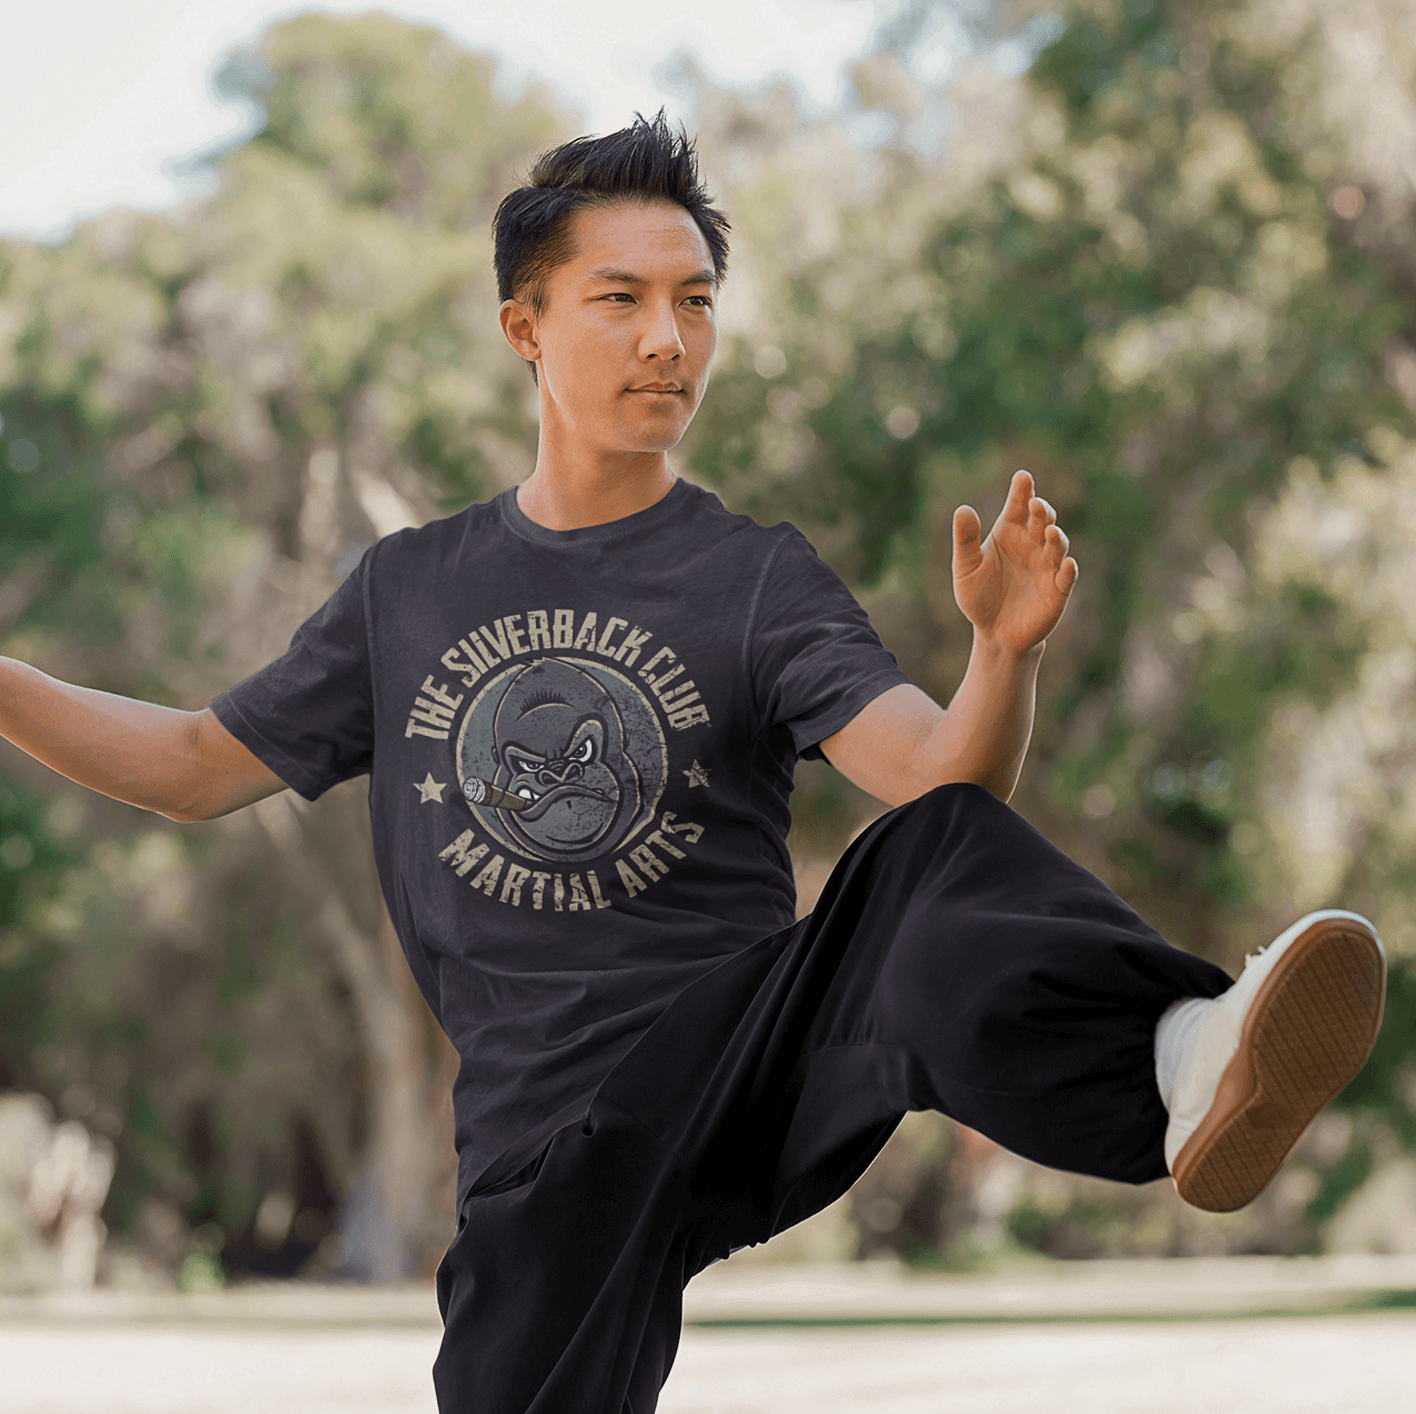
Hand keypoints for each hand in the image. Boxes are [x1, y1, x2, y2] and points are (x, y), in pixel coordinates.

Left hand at [952, 469, 1078, 655]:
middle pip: (1042, 520)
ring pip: (1057, 545)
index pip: (1017, 506)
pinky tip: (1066, 564)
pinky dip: (1068, 569)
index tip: (1022, 477)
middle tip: (1035, 505)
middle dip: (1042, 511)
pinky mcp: (1057, 590)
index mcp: (1009, 533)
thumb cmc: (979, 596)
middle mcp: (1032, 544)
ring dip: (1056, 537)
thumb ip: (966, 540)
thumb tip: (962, 509)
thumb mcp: (966, 568)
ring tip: (1050, 532)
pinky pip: (1066, 577)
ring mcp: (1047, 566)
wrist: (994, 633)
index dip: (1022, 491)